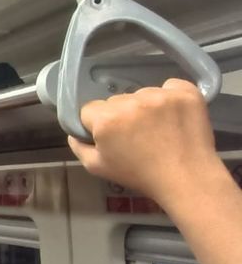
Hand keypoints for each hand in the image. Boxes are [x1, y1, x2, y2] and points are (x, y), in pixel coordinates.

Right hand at [68, 79, 219, 206]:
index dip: (97, 125)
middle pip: (116, 101)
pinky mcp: (185, 93)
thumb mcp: (98, 168)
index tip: (111, 138)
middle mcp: (131, 101)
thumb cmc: (140, 175)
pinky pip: (170, 85)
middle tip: (136, 137)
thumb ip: (78, 146)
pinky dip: (170, 96)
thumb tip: (76, 132)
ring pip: (142, 94)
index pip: (89, 109)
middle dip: (121, 115)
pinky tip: (174, 114)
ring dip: (145, 107)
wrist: (187, 178)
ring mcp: (161, 95)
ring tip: (158, 129)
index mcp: (106, 119)